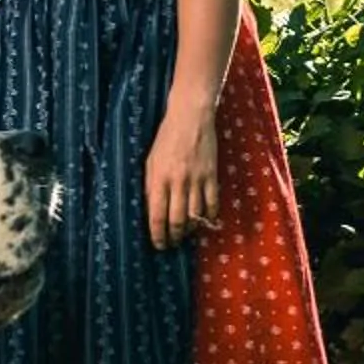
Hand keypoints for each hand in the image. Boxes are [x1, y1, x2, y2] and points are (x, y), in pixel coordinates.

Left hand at [144, 103, 219, 250]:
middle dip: (174, 237)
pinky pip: (212, 203)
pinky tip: (205, 221)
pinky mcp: (212, 175)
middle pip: (177, 220)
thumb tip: (151, 209)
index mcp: (159, 178)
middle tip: (171, 244)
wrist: (190, 118)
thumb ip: (151, 185)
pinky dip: (209, 216)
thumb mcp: (150, 162)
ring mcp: (197, 179)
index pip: (156, 215)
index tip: (158, 244)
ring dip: (190, 229)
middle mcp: (178, 182)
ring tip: (185, 234)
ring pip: (195, 215)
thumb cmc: (166, 139)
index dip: (157, 234)